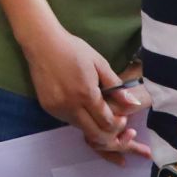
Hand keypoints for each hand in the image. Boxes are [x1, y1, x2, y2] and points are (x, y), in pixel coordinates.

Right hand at [21, 25, 147, 157]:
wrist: (42, 43)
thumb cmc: (74, 50)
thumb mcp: (99, 63)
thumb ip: (116, 87)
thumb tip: (134, 104)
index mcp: (86, 94)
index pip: (107, 122)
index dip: (118, 124)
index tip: (123, 117)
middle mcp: (70, 106)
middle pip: (94, 133)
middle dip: (108, 133)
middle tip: (113, 121)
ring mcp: (57, 108)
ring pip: (80, 128)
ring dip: (92, 125)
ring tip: (97, 112)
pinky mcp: (47, 107)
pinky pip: (67, 120)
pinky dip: (78, 118)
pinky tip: (81, 105)